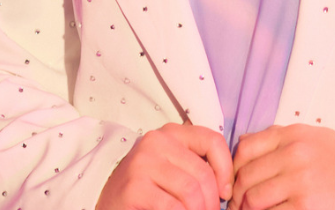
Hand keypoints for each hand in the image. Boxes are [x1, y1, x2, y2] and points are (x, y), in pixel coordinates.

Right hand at [96, 122, 232, 209]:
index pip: (213, 141)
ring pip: (191, 193)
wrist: (107, 200)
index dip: (226, 170)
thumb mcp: (173, 167)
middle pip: (204, 174)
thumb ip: (196, 165)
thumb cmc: (148, 187)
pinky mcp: (134, 187)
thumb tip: (227, 186)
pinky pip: (173, 207)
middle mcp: (157, 141)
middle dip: (211, 203)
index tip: (224, 193)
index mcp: (172, 133)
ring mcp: (143, 163)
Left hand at [230, 124, 334, 209]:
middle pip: (246, 176)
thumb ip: (276, 137)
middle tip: (235, 204)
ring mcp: (299, 182)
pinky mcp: (305, 207)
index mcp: (292, 135)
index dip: (232, 168)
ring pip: (253, 199)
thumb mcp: (308, 136)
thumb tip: (242, 145)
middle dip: (235, 195)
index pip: (245, 149)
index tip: (233, 181)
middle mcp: (294, 155)